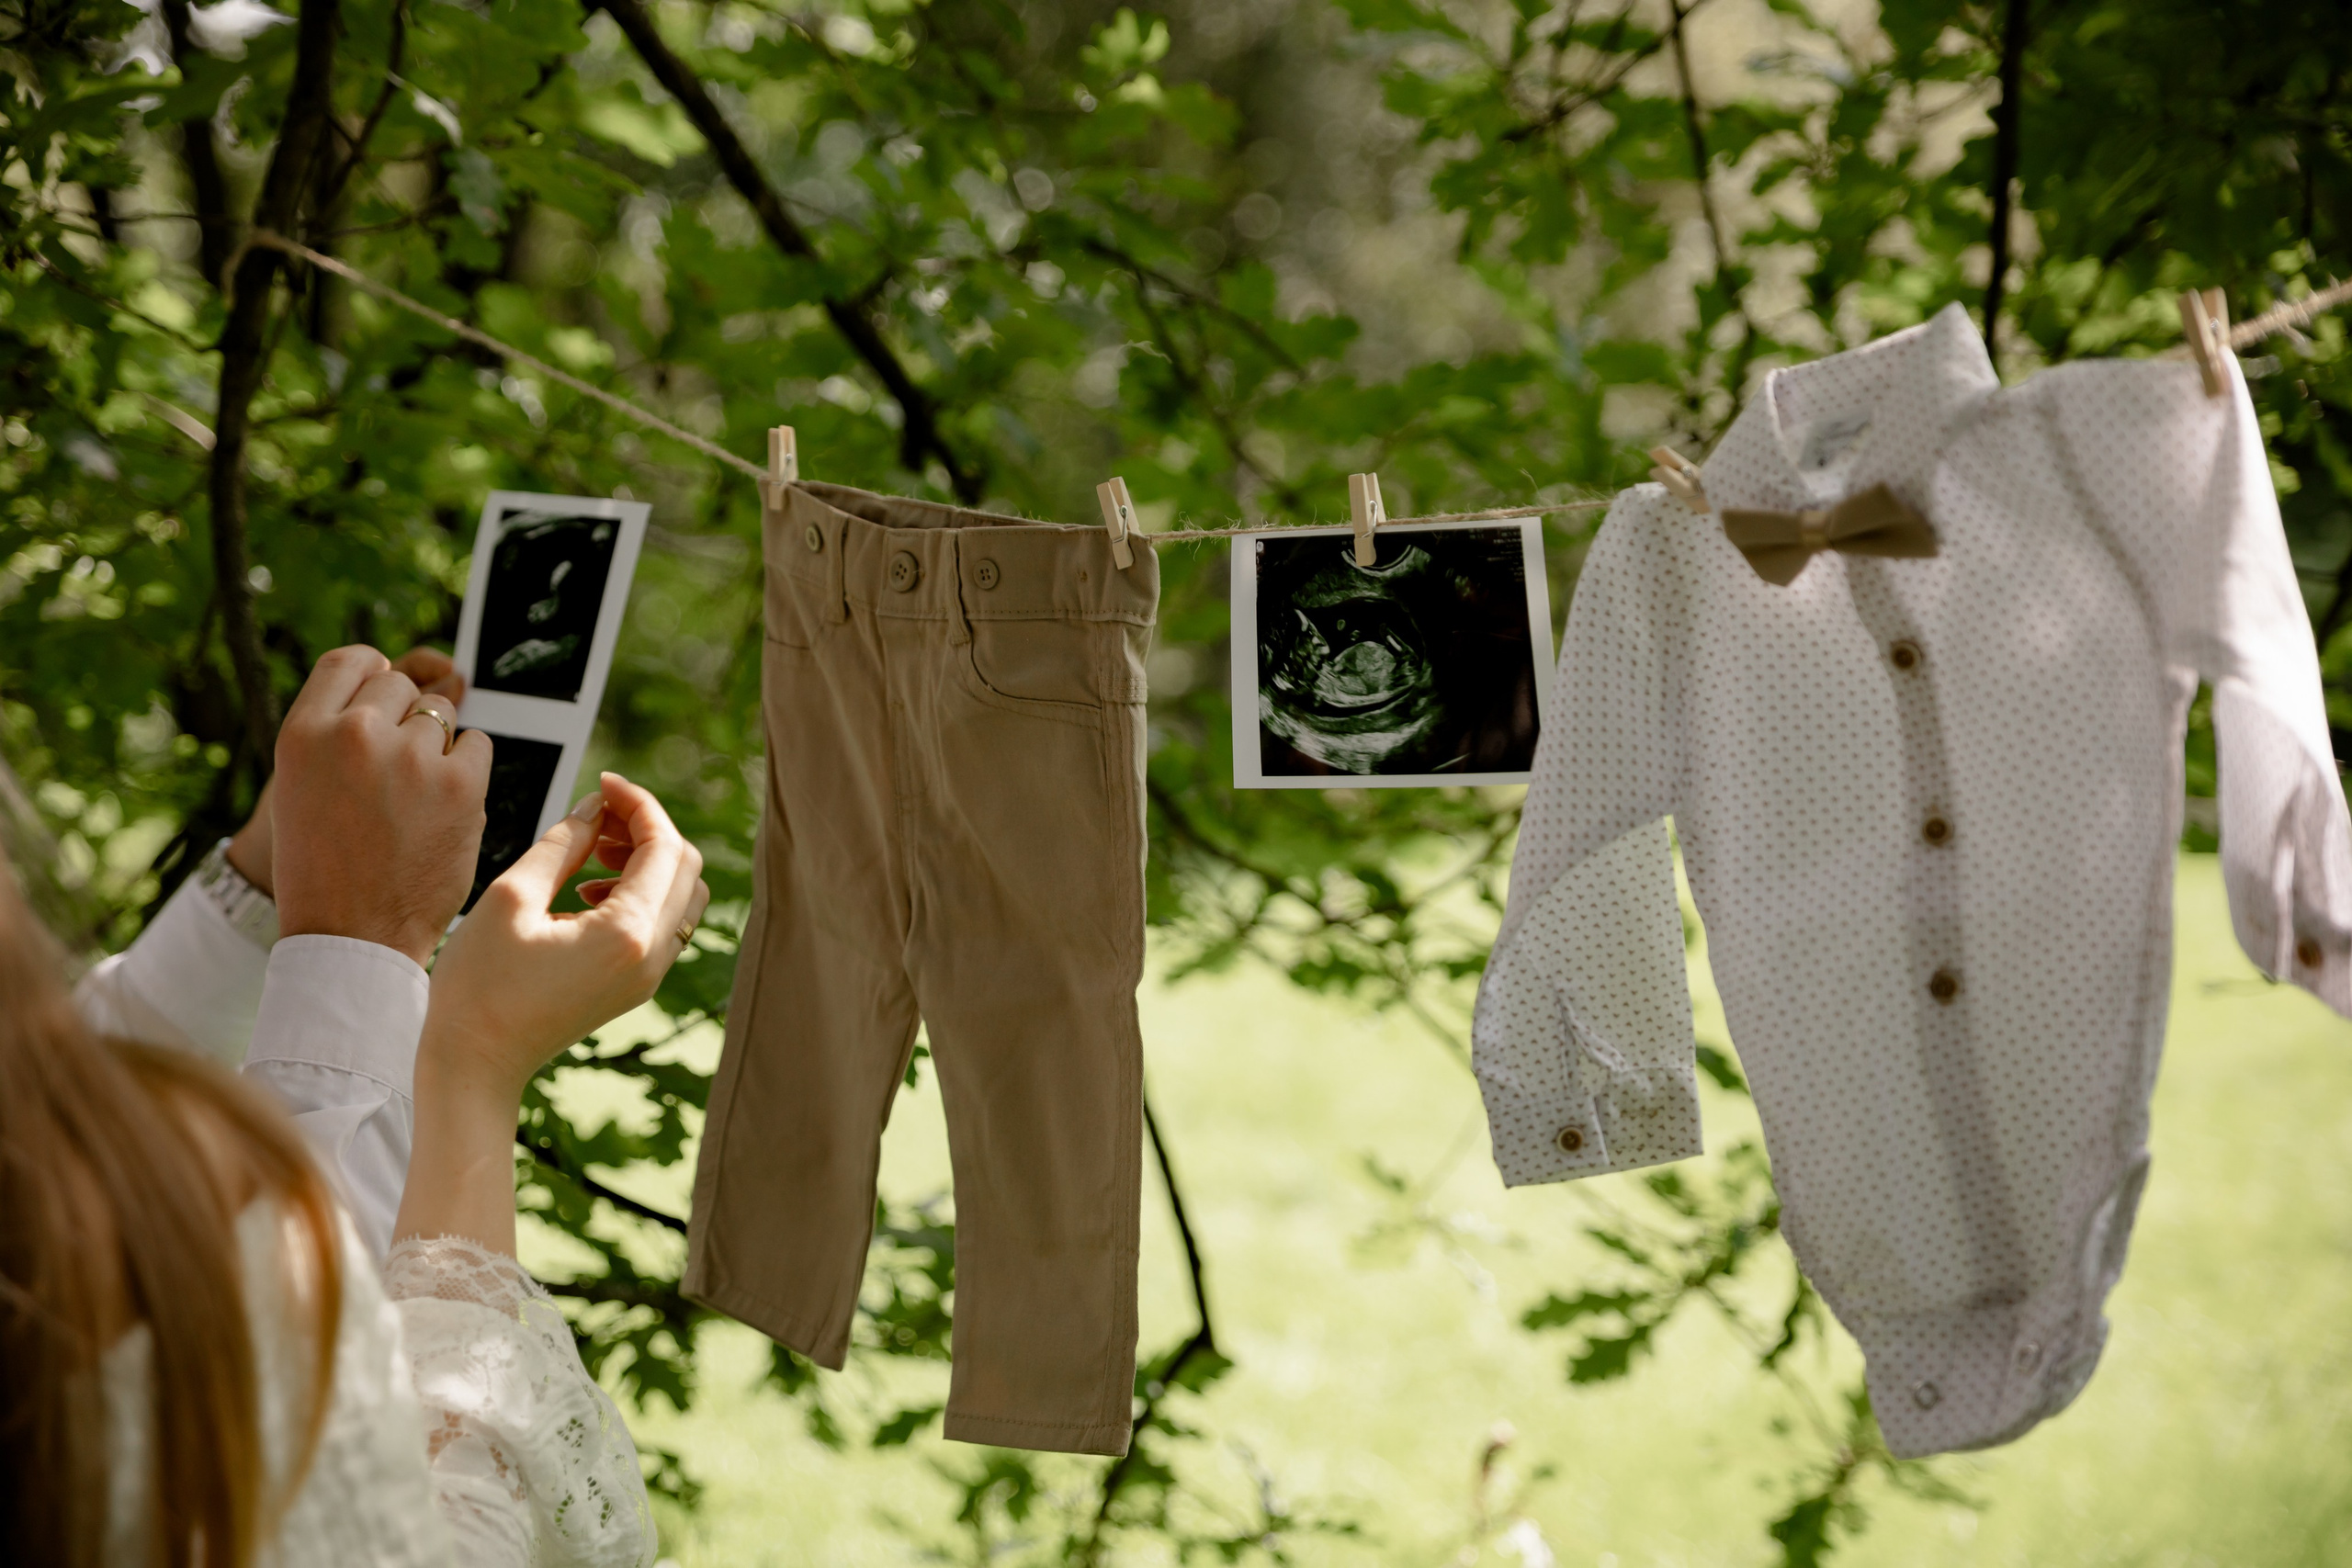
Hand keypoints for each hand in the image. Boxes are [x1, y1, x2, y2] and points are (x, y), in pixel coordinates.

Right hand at [227, 649, 465, 896]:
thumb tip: (386, 680)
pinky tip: (445, 806)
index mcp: (303, 733)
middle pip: (401, 687)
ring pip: (442, 715)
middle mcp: (354, 734)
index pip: (350, 661)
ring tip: (415, 800)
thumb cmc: (324, 867)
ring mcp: (410, 757)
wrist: (352, 937)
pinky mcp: (461, 785)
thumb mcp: (299, 787)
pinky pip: (478, 745)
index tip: (382, 697)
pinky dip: (469, 769)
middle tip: (396, 774)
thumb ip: (334, 733)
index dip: (373, 673)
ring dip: (436, 747)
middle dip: (405, 719)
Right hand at [418, 772, 709, 1104]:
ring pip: (683, 895)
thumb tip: (596, 805)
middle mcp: (652, 956)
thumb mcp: (512, 897)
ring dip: (647, 860)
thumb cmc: (480, 985)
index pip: (665, 846)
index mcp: (627, 933)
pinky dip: (641, 892)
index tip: (604, 783)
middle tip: (595, 816)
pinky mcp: (637, 985)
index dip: (639, 803)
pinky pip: (664, 923)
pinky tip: (587, 889)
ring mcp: (650, 975)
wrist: (477, 1062)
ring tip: (590, 850)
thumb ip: (562, 843)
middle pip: (686, 866)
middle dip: (647, 828)